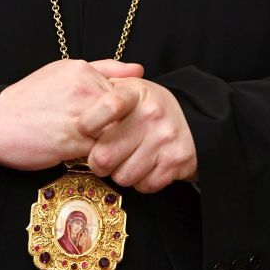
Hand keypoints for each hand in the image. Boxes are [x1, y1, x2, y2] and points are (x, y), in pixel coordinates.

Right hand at [0, 58, 142, 170]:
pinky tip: (94, 158)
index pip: (126, 90)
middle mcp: (84, 90)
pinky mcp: (73, 142)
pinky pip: (103, 152)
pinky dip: (103, 158)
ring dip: (117, 144)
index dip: (128, 109)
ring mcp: (79, 116)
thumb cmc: (29, 100)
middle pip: (126, 112)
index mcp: (84, 70)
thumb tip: (140, 69)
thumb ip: (104, 68)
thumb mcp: (63, 72)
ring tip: (109, 149)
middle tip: (122, 138)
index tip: (123, 120)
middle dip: (127, 127)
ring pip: (118, 133)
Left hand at [77, 78, 196, 192]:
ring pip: (123, 176)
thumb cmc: (147, 106)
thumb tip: (75, 98)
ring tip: (127, 158)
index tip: (84, 129)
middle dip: (98, 161)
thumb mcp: (128, 86)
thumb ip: (100, 84)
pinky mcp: (175, 162)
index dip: (89, 123)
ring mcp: (165, 139)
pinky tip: (145, 166)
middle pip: (104, 156)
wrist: (195, 121)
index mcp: (135, 92)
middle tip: (103, 154)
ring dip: (120, 173)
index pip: (108, 106)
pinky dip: (141, 182)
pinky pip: (143, 186)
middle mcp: (151, 114)